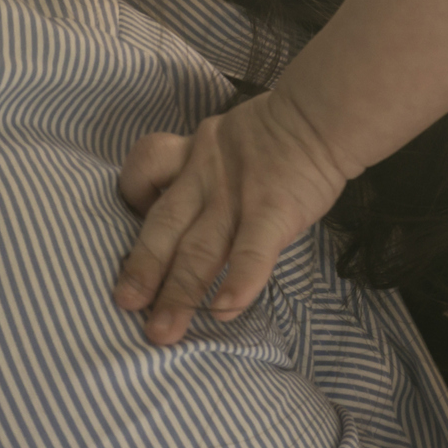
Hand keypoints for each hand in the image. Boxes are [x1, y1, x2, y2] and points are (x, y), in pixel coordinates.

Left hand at [112, 89, 352, 345]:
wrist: (323, 116)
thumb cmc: (280, 135)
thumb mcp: (226, 139)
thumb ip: (203, 171)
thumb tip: (181, 220)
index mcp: (190, 157)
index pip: (144, 176)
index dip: (129, 206)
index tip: (125, 235)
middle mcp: (203, 177)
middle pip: (165, 225)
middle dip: (143, 268)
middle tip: (124, 306)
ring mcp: (236, 196)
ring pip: (199, 246)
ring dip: (180, 290)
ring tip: (163, 330)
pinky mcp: (273, 210)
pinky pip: (252, 249)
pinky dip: (239, 280)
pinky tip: (228, 309)